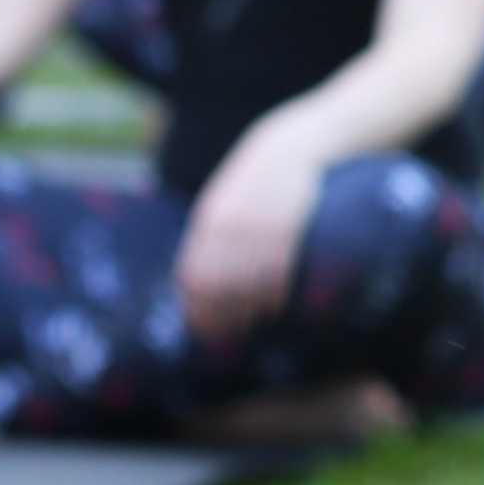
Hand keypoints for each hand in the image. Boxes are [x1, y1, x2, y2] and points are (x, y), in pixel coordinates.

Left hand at [175, 125, 323, 343]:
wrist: (289, 148)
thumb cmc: (252, 180)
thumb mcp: (221, 201)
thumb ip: (208, 236)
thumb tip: (194, 281)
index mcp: (207, 220)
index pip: (194, 275)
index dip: (195, 306)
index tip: (200, 327)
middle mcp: (230, 226)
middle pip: (219, 285)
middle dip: (220, 316)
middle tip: (226, 336)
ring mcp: (260, 227)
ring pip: (249, 282)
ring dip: (248, 310)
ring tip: (250, 325)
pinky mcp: (288, 228)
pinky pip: (277, 272)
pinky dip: (274, 295)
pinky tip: (273, 307)